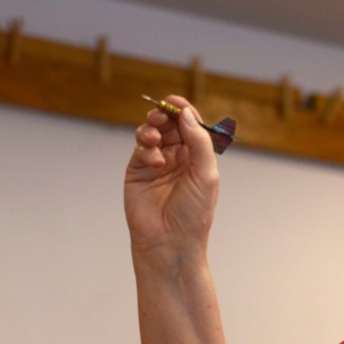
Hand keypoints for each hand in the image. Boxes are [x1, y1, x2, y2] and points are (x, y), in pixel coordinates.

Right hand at [124, 95, 219, 257]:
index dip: (183, 111)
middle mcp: (178, 158)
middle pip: (169, 124)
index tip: (174, 101)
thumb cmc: (193, 214)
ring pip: (152, 132)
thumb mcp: (205, 174)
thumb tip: (186, 114)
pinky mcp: (138, 171)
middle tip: (160, 115)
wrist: (170, 242)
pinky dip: (145, 147)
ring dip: (152, 129)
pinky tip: (154, 161)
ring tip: (154, 140)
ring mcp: (157, 164)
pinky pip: (140, 148)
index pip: (190, 126)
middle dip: (164, 116)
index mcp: (198, 158)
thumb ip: (199, 142)